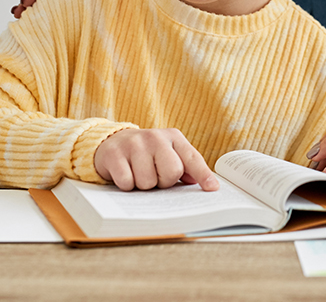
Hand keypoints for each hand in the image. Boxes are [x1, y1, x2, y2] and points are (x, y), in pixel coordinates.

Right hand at [94, 128, 219, 191]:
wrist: (112, 141)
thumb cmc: (147, 153)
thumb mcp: (168, 154)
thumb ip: (186, 166)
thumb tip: (204, 183)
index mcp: (173, 137)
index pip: (192, 158)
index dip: (203, 175)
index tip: (212, 189)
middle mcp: (155, 137)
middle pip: (171, 172)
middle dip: (163, 182)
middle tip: (155, 176)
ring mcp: (134, 144)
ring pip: (148, 181)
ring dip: (143, 185)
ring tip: (138, 173)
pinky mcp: (115, 154)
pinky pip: (127, 182)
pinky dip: (126, 185)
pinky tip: (125, 173)